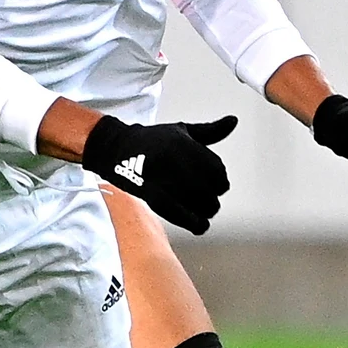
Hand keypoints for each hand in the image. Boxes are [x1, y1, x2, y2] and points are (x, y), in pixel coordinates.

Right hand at [81, 115, 235, 234]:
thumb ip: (210, 130)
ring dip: (206, 211)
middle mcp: (173, 158)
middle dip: (213, 197)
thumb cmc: (151, 141)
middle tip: (210, 199)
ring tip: (204, 212)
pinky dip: (193, 222)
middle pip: (209, 187)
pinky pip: (177, 212)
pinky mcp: (149, 192)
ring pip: (197, 201)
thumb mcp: (182, 131)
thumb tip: (233, 121)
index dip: (221, 180)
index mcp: (183, 142)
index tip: (218, 184)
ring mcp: (161, 176)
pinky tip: (200, 225)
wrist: (115, 148)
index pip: (216, 168)